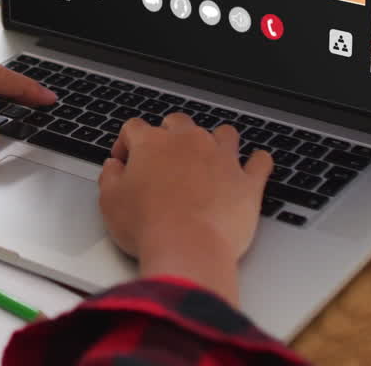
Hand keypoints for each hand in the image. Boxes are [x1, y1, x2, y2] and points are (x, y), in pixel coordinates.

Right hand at [99, 114, 272, 305]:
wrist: (187, 248)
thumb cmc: (147, 226)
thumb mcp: (110, 202)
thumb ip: (110, 177)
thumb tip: (113, 168)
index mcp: (152, 143)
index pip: (134, 127)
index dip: (126, 142)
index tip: (125, 159)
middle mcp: (188, 142)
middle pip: (179, 123)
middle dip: (170, 134)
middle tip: (165, 156)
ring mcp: (221, 158)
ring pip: (223, 133)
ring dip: (216, 141)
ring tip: (210, 156)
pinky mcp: (247, 181)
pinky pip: (260, 161)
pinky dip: (257, 162)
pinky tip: (255, 164)